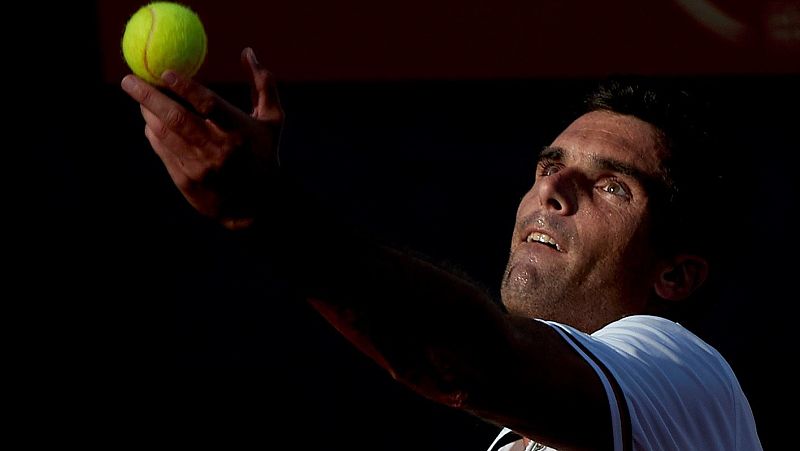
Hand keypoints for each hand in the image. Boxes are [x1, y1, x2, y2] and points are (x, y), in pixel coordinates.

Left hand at [121, 47, 283, 229]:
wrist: (258, 203)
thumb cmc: (264, 153)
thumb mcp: (272, 120)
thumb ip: (263, 84)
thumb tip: (247, 52)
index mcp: (238, 131)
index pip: (207, 104)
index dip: (184, 87)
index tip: (164, 71)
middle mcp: (217, 150)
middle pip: (176, 119)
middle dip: (148, 97)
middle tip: (130, 80)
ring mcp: (199, 168)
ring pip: (164, 134)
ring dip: (147, 113)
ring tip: (139, 97)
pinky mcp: (186, 181)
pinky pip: (162, 150)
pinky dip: (154, 133)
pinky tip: (152, 122)